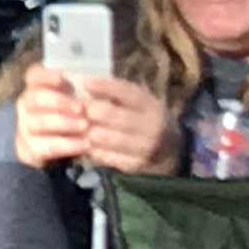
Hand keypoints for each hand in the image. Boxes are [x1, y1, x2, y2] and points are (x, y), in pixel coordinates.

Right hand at [10, 64, 92, 168]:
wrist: (54, 146)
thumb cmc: (71, 116)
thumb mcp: (75, 99)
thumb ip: (81, 91)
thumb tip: (97, 85)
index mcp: (37, 88)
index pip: (33, 76)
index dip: (46, 76)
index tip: (63, 79)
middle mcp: (27, 106)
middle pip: (33, 98)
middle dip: (58, 102)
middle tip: (81, 108)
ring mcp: (26, 127)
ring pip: (37, 122)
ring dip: (63, 123)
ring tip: (85, 126)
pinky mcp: (31, 149)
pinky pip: (46, 146)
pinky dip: (66, 145)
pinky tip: (84, 144)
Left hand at [70, 73, 185, 176]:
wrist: (171, 150)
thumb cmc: (144, 118)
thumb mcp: (139, 102)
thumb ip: (117, 92)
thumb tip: (87, 84)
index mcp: (151, 106)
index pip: (126, 91)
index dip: (104, 86)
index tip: (85, 83)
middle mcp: (151, 126)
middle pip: (108, 114)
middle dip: (89, 110)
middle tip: (77, 110)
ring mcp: (144, 147)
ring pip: (102, 136)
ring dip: (86, 131)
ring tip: (80, 127)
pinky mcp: (135, 165)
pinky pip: (103, 155)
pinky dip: (91, 148)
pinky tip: (88, 143)